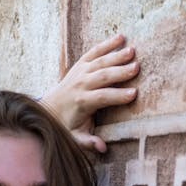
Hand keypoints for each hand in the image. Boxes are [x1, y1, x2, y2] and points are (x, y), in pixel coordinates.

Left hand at [42, 34, 138, 151]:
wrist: (49, 108)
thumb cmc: (67, 125)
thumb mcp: (75, 137)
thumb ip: (88, 142)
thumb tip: (102, 148)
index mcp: (82, 102)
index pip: (102, 97)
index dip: (117, 96)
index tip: (134, 94)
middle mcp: (80, 84)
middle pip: (102, 76)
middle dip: (119, 72)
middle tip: (137, 68)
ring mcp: (80, 72)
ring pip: (100, 62)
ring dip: (116, 56)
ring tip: (133, 51)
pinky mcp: (80, 64)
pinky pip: (94, 52)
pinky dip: (107, 44)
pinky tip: (122, 37)